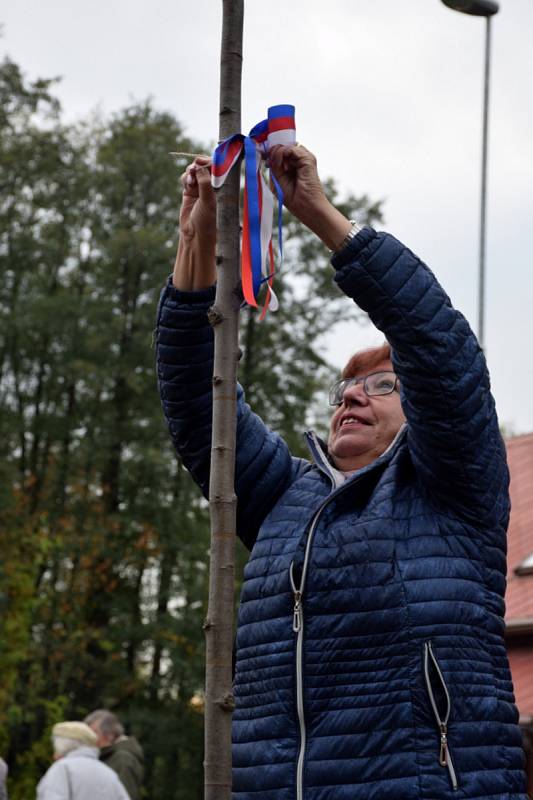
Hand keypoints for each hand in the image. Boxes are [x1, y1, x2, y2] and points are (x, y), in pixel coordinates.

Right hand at [173, 157, 215, 290]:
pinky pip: (186, 179)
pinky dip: (185, 178)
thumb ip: (205, 183)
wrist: (194, 235)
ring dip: (191, 172)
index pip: (217, 169)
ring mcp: (199, 189)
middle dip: (198, 165)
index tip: (203, 160)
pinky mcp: (189, 192)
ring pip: (194, 172)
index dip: (210, 162)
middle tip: (195, 166)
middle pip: (204, 167)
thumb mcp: (208, 201)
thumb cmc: (207, 221)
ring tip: (190, 179)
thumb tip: (201, 166)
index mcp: (220, 188)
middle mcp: (210, 187)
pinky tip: (187, 184)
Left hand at [268, 144, 326, 225]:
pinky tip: (280, 163)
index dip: (271, 152)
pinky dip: (282, 153)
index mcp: (291, 166)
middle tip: (267, 161)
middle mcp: (298, 161)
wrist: (306, 207)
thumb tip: (271, 152)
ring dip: (277, 153)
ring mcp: (304, 159)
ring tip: (276, 165)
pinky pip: (292, 148)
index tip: (263, 156)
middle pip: (283, 146)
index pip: (280, 152)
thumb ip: (274, 166)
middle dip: (273, 151)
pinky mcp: (308, 160)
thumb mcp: (277, 180)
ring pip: (287, 146)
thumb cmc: (293, 199)